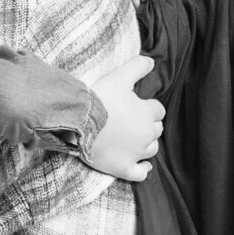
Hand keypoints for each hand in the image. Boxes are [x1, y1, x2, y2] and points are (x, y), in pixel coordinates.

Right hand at [87, 55, 163, 180]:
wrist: (76, 122)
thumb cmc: (98, 98)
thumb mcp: (118, 76)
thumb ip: (137, 66)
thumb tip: (152, 61)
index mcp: (147, 114)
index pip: (157, 110)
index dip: (147, 106)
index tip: (136, 104)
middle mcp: (145, 135)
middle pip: (156, 129)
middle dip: (148, 124)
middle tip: (132, 119)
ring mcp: (135, 154)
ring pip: (151, 149)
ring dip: (146, 143)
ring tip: (135, 138)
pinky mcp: (123, 168)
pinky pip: (140, 173)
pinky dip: (143, 168)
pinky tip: (142, 164)